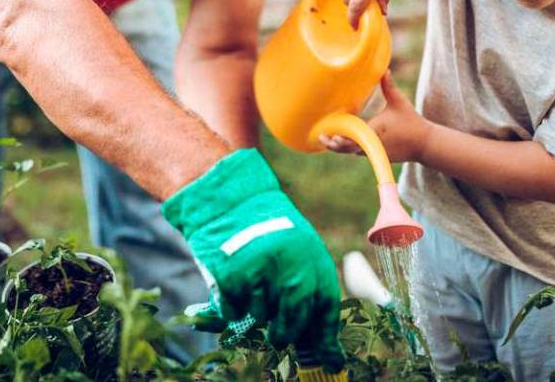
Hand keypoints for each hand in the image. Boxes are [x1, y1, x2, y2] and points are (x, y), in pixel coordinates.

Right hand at [163, 149, 343, 369]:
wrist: (226, 199)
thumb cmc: (262, 230)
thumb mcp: (294, 251)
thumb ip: (307, 291)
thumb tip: (328, 353)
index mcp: (311, 256)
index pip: (324, 307)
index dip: (324, 336)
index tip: (327, 356)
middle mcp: (290, 263)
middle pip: (293, 320)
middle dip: (285, 332)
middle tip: (277, 334)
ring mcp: (260, 270)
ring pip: (261, 317)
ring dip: (254, 313)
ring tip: (249, 291)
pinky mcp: (232, 275)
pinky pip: (233, 312)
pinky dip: (230, 308)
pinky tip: (230, 288)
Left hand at [317, 73, 429, 162]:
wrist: (424, 144)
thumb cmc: (411, 121)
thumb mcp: (399, 101)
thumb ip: (389, 86)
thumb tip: (385, 69)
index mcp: (375, 130)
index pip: (353, 136)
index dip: (339, 138)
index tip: (328, 134)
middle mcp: (373, 144)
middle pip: (347, 148)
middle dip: (334, 145)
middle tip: (322, 138)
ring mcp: (375, 152)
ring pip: (352, 152)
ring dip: (341, 148)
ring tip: (327, 140)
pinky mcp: (378, 156)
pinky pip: (360, 153)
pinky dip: (351, 149)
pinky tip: (341, 143)